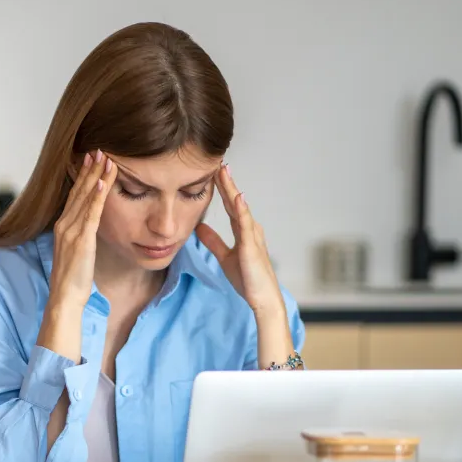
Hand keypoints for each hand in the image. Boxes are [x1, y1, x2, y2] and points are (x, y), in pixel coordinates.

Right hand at [47, 150, 115, 309]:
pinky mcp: (82, 240)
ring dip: (97, 176)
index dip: (83, 176)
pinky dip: (97, 197)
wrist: (64, 297)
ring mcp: (72, 231)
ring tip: (105, 158)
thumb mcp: (75, 252)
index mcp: (62, 226)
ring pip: (86, 198)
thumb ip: (80, 236)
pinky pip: (91, 214)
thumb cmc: (72, 279)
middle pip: (79, 191)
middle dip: (90, 169)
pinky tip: (103, 182)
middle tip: (98, 149)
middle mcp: (64, 224)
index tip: (90, 159)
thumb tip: (89, 228)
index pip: (74, 195)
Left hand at [195, 164, 284, 314]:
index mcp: (243, 231)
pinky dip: (241, 210)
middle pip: (235, 201)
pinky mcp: (252, 246)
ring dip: (232, 189)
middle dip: (226, 182)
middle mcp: (250, 229)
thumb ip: (214, 241)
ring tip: (224, 171)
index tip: (212, 171)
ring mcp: (252, 236)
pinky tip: (237, 197)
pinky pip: (245, 225)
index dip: (222, 189)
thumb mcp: (225, 257)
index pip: (230, 205)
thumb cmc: (248, 279)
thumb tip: (199, 228)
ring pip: (240, 207)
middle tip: (217, 162)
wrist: (262, 298)